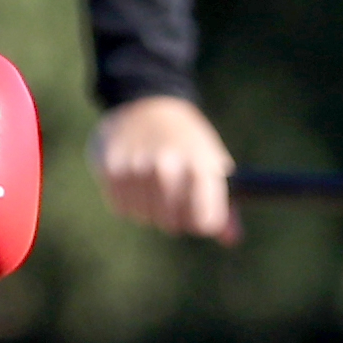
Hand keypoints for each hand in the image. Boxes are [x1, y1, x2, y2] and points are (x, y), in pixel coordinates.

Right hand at [91, 95, 237, 243]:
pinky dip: (127, 200)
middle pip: (172, 224)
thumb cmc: (187, 140)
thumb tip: (232, 239)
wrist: (146, 103)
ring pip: (145, 218)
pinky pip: (122, 208)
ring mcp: (137, 168)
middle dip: (174, 216)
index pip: (205, 221)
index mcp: (199, 165)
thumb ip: (225, 204)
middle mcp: (168, 167)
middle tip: (173, 195)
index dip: (202, 222)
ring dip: (149, 208)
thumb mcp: (211, 164)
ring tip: (152, 183)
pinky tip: (133, 179)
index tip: (200, 214)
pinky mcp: (110, 168)